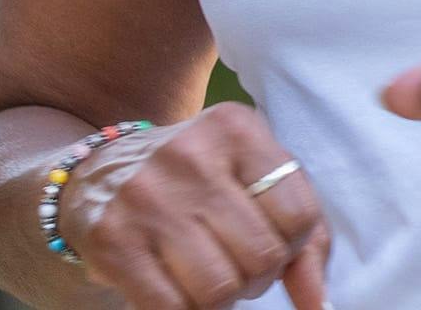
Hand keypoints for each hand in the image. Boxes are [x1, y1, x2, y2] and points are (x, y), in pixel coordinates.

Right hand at [56, 102, 333, 309]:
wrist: (102, 172)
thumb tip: (318, 303)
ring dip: (223, 299)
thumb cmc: (201, 180)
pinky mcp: (112, 239)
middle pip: (261, 256)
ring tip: (210, 275)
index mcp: (237, 128)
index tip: (273, 240)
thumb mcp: (255, 179)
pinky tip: (178, 288)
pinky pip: (171, 308)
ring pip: (219, 289)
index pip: (299, 215)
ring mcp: (148, 196)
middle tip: (237, 263)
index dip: (294, 245)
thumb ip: (304, 233)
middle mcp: (192, 155)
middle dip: (258, 276)